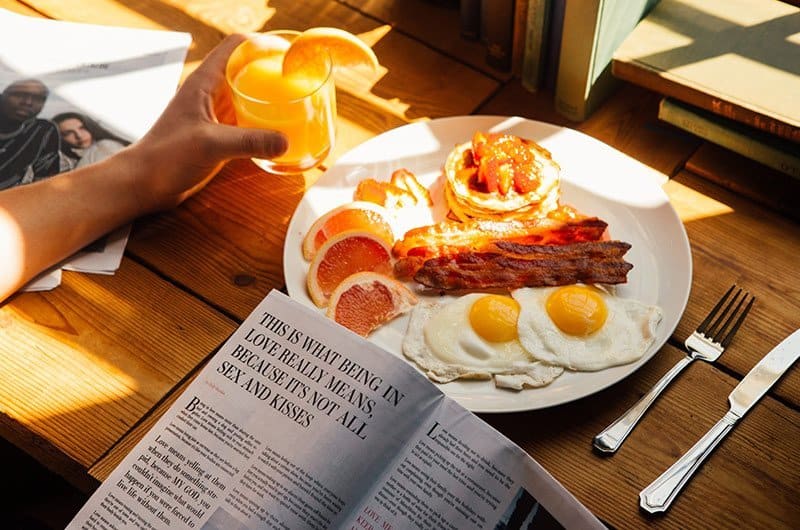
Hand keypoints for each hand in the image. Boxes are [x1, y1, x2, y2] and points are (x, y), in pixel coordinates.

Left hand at [126, 34, 287, 212]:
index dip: (262, 44)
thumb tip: (284, 141)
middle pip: (247, 70)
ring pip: (249, 97)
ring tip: (296, 104)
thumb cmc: (165, 156)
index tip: (287, 55)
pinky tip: (280, 134)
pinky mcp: (219, 136)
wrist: (145, 183)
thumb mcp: (210, 144)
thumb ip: (248, 141)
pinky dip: (265, 124)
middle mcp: (212, 94)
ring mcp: (216, 115)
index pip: (236, 47)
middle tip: (299, 81)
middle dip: (272, 72)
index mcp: (205, 82)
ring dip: (270, 99)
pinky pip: (248, 122)